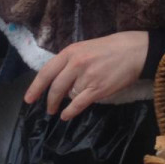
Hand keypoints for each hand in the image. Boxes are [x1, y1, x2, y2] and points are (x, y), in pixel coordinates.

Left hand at [25, 31, 148, 120]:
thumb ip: (70, 61)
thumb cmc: (111, 48)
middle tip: (48, 109)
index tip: (28, 99)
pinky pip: (78, 103)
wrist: (135, 51)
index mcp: (70, 52)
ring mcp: (87, 77)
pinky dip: (71, 111)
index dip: (35, 87)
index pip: (46, 71)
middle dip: (49, 100)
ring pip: (68, 95)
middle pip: (55, 87)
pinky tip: (66, 115)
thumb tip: (59, 79)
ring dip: (66, 102)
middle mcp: (76, 64)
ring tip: (64, 108)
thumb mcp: (85, 47)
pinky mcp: (98, 89)